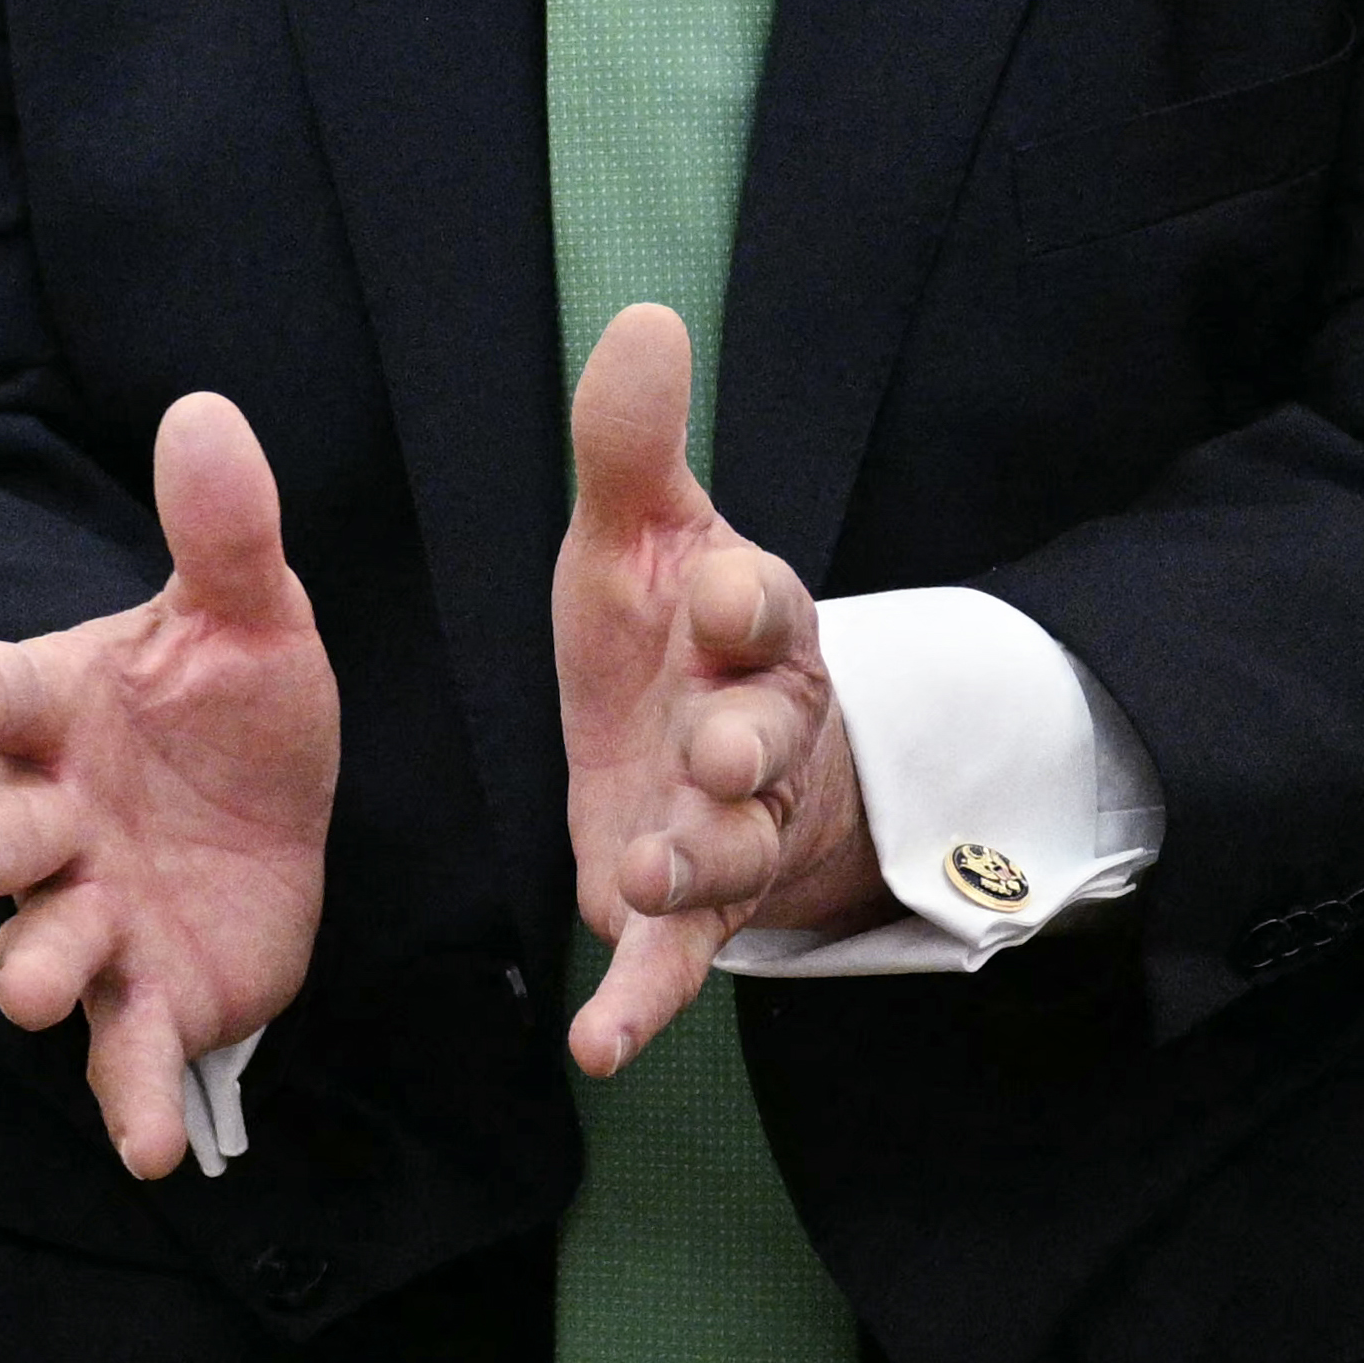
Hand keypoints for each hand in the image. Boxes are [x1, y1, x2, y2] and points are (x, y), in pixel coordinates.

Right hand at [0, 392, 336, 1176]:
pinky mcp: (151, 994)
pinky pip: (133, 1054)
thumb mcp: (249, 613)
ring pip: (49, 945)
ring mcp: (94, 911)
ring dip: (37, 970)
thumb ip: (222, 532)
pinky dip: (135, 1103)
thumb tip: (206, 409)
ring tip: (35, 995)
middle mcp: (54, 816)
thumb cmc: (232, 700)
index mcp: (60, 710)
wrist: (266, 810)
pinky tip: (155, 1151)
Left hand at [548, 305, 872, 1071]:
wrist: (707, 740)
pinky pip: (671, 963)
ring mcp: (727, 830)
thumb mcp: (639, 530)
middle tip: (716, 752)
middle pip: (765, 737)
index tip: (716, 584)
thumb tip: (642, 312)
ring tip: (650, 869)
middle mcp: (756, 731)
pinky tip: (598, 1050)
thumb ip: (631, 443)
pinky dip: (641, 1007)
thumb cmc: (672, 627)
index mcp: (751, 626)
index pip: (763, 604)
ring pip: (728, 849)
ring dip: (697, 860)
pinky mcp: (686, 911)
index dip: (741, 598)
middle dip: (745, 744)